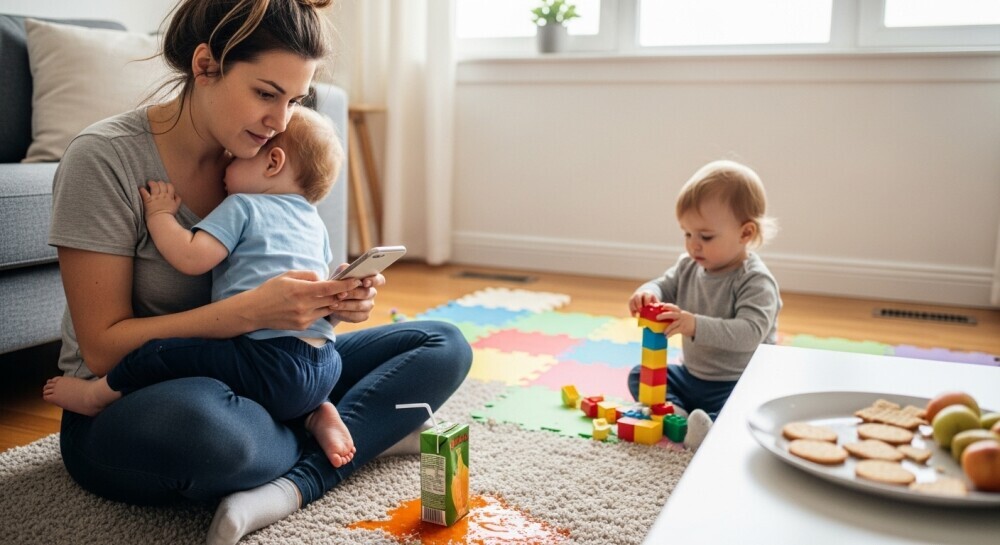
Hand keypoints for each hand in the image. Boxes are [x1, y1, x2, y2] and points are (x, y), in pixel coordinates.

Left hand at [140, 180, 180, 218]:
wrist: (162, 221)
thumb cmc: (169, 216)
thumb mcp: (176, 207)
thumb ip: (177, 199)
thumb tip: (175, 194)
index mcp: (170, 197)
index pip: (170, 186)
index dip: (167, 184)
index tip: (164, 186)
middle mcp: (163, 196)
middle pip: (162, 184)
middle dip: (159, 183)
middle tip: (156, 184)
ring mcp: (155, 198)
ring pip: (155, 185)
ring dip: (151, 183)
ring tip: (149, 183)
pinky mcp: (148, 201)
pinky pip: (144, 192)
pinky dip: (142, 189)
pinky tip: (141, 188)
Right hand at [247, 270, 362, 330]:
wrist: (255, 311)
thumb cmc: (271, 290)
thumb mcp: (288, 275)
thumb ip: (309, 276)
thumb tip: (324, 278)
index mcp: (301, 290)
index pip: (329, 288)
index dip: (345, 285)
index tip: (356, 281)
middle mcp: (304, 305)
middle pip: (332, 299)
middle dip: (343, 293)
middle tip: (354, 287)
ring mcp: (304, 318)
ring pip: (328, 309)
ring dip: (333, 302)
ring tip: (336, 294)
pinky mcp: (303, 326)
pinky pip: (319, 316)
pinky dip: (321, 309)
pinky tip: (317, 304)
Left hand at [326, 265, 385, 323]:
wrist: (331, 298)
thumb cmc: (338, 283)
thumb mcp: (339, 274)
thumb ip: (345, 270)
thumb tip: (348, 271)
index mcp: (369, 280)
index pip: (379, 279)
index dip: (374, 281)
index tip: (364, 282)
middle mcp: (371, 292)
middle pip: (366, 293)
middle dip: (352, 294)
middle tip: (340, 294)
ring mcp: (368, 305)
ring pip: (360, 306)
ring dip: (346, 305)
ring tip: (333, 304)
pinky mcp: (363, 316)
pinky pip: (356, 316)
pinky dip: (344, 314)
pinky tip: (336, 311)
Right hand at [629, 291, 660, 315]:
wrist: (644, 295)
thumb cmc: (651, 300)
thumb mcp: (655, 300)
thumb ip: (657, 304)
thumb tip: (662, 308)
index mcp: (647, 293)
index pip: (646, 295)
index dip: (646, 300)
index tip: (646, 306)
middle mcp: (640, 294)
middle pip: (637, 297)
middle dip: (638, 304)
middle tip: (640, 310)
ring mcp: (634, 297)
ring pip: (632, 301)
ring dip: (634, 308)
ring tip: (638, 314)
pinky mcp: (631, 300)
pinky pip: (630, 305)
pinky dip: (632, 311)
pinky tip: (634, 316)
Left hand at [656, 303, 696, 337]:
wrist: (698, 326)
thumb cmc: (686, 321)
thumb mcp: (682, 316)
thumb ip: (674, 315)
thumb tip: (661, 316)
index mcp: (680, 312)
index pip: (674, 307)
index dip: (668, 306)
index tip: (662, 306)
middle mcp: (681, 316)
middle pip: (672, 314)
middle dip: (664, 315)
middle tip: (657, 317)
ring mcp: (682, 322)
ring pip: (673, 324)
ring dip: (667, 328)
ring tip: (663, 332)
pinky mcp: (683, 328)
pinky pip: (675, 331)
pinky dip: (670, 334)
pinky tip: (666, 336)